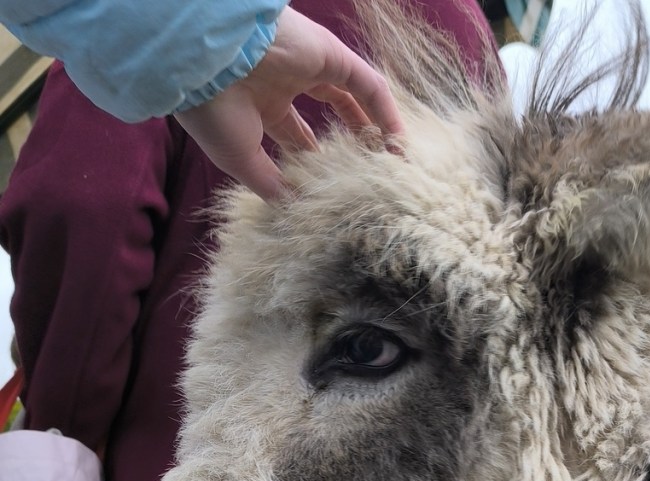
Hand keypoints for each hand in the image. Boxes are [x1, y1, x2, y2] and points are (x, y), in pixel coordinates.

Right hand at [174, 6, 403, 200]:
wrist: (203, 57)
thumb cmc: (212, 110)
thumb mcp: (241, 159)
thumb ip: (271, 184)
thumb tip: (295, 210)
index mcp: (259, 103)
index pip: (297, 136)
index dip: (317, 161)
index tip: (334, 189)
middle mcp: (286, 82)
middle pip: (330, 115)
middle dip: (350, 144)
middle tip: (370, 176)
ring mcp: (309, 66)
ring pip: (354, 98)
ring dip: (375, 128)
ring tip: (393, 163)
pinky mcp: (330, 53)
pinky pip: (368, 84)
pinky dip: (386, 112)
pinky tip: (398, 143)